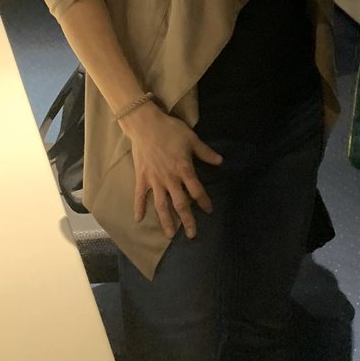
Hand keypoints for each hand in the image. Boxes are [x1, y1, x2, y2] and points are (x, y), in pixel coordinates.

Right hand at [121, 102, 222, 239]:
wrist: (146, 125)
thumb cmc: (171, 130)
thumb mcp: (192, 138)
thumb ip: (205, 153)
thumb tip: (221, 162)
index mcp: (184, 170)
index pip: (197, 190)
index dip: (204, 202)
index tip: (209, 211)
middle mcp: (170, 179)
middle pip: (180, 204)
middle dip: (187, 220)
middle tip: (192, 235)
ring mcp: (154, 181)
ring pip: (161, 205)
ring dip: (166, 221)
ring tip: (171, 236)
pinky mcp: (141, 179)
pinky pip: (140, 196)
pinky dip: (139, 208)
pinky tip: (138, 220)